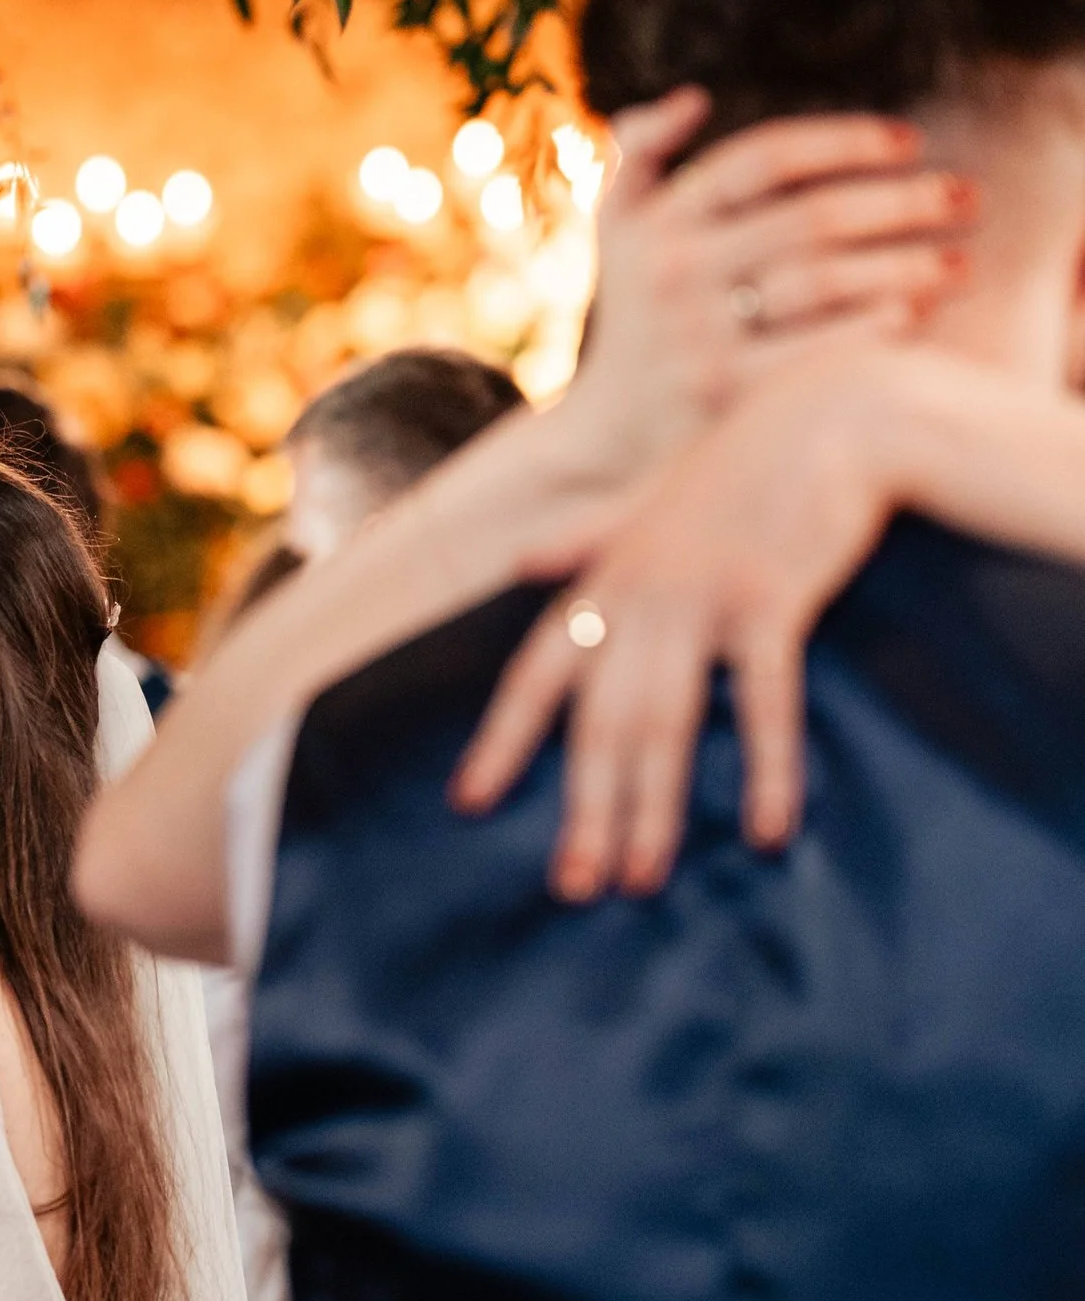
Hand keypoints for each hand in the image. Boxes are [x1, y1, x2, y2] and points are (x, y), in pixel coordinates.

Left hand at [451, 341, 917, 898]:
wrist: (832, 414)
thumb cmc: (740, 465)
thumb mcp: (648, 502)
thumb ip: (584, 540)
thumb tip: (522, 562)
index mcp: (604, 579)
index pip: (535, 673)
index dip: (499, 739)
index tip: (466, 801)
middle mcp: (637, 594)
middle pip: (597, 721)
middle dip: (584, 809)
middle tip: (572, 886)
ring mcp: (700, 598)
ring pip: (662, 722)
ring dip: (651, 808)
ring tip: (641, 880)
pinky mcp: (770, 600)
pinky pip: (763, 701)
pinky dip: (768, 766)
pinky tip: (767, 828)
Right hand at [564, 88, 972, 463]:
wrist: (609, 428)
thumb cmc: (638, 310)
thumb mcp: (616, 226)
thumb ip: (638, 153)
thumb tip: (693, 98)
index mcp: (659, 220)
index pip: (763, 157)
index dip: (844, 140)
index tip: (910, 142)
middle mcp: (675, 272)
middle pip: (811, 216)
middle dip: (902, 201)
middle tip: (965, 197)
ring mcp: (698, 334)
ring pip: (825, 280)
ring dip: (906, 264)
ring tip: (960, 259)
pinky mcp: (723, 392)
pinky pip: (818, 348)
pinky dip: (875, 326)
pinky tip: (918, 312)